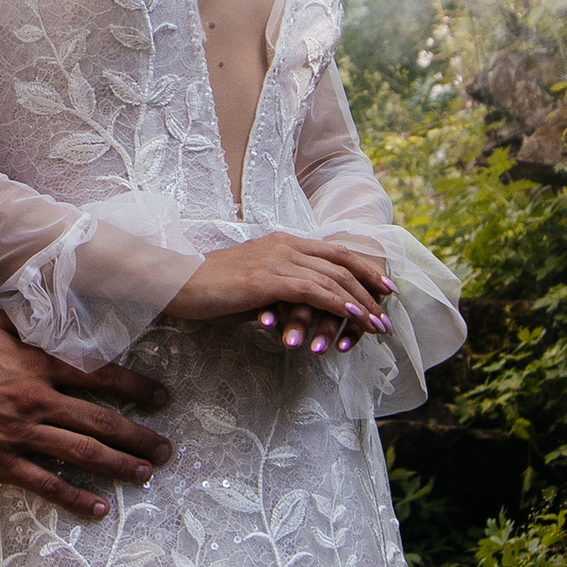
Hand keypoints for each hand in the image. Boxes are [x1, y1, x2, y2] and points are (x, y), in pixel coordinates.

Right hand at [0, 316, 171, 518]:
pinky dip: (76, 497)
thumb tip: (59, 319)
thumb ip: (30, 325)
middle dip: (139, 436)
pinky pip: (46, 483)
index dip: (136, 387)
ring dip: (120, 465)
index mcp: (36, 363)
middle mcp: (34, 399)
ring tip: (144, 474)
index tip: (161, 398)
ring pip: (82, 453)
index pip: (100, 375)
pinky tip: (99, 507)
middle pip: (100, 420)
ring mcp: (18, 433)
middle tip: (165, 449)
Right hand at [161, 236, 389, 356]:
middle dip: (370, 287)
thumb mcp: (253, 289)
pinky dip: (338, 303)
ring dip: (360, 303)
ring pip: (332, 278)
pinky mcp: (268, 279)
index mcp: (282, 242)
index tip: (385, 287)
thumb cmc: (210, 291)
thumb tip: (298, 315)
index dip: (364, 268)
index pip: (334, 252)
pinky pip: (314, 290)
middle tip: (389, 309)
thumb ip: (279, 294)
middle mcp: (284, 245)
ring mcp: (276, 260)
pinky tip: (354, 316)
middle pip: (341, 263)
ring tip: (378, 324)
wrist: (177, 283)